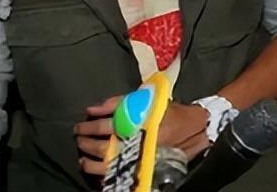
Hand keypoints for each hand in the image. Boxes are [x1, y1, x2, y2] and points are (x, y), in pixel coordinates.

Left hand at [75, 97, 209, 176]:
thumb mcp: (150, 101)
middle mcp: (139, 141)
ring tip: (82, 157)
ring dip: (90, 161)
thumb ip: (122, 101)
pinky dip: (103, 174)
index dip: (91, 125)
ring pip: (107, 164)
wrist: (198, 131)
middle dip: (86, 142)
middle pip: (104, 146)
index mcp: (140, 123)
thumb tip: (93, 108)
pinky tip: (95, 170)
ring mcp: (140, 157)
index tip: (81, 124)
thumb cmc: (172, 113)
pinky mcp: (143, 167)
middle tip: (79, 138)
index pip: (108, 125)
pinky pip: (118, 175)